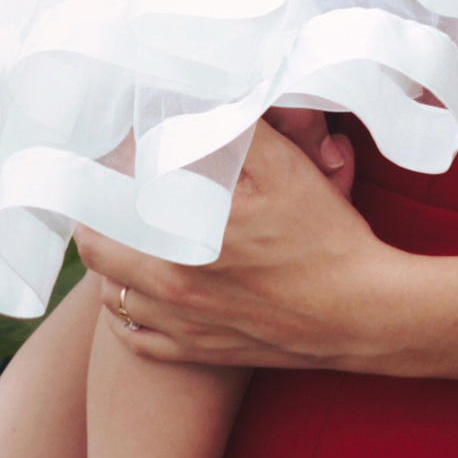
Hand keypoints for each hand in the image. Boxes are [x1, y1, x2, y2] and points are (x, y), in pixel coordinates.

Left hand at [75, 119, 402, 371]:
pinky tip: (146, 287)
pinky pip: (134, 337)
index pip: (106, 201)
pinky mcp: (197, 351)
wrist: (363, 312)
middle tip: (111, 191)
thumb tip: (193, 106)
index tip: (116, 153)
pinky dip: (129, 310)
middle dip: (95, 214)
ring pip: (109, 294)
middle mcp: (171, 286)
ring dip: (111, 262)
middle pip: (94, 248)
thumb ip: (233, 130)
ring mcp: (181, 325)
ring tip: (129, 234)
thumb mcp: (286, 167)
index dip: (104, 172)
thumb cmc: (327, 238)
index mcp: (184, 237)